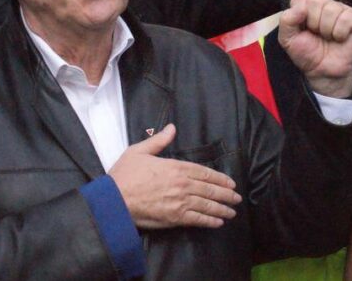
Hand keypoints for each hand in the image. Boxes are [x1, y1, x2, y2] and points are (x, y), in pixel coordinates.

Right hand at [108, 124, 241, 229]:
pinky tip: (218, 222)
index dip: (219, 178)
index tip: (230, 183)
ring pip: (207, 205)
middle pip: (210, 189)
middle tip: (237, 198)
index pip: (204, 172)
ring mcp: (180, 202)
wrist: (114, 200)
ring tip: (232, 212)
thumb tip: (172, 128)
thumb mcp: (139, 150)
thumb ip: (158, 140)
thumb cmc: (124, 175)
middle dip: (226, 194)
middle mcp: (182, 184)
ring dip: (222, 209)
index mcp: (175, 167)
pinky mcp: (174, 218)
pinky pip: (197, 220)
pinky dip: (210, 221)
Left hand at [278, 0, 351, 97]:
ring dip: (326, 29)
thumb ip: (287, 20)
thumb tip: (301, 7)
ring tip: (327, 37)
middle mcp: (323, 4)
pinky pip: (346, 17)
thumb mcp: (287, 39)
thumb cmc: (306, 53)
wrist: (323, 71)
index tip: (302, 29)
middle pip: (316, 1)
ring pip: (331, 9)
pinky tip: (339, 38)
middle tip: (316, 34)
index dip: (300, 16)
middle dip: (313, 23)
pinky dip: (340, 32)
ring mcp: (339, 10)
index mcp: (305, 6)